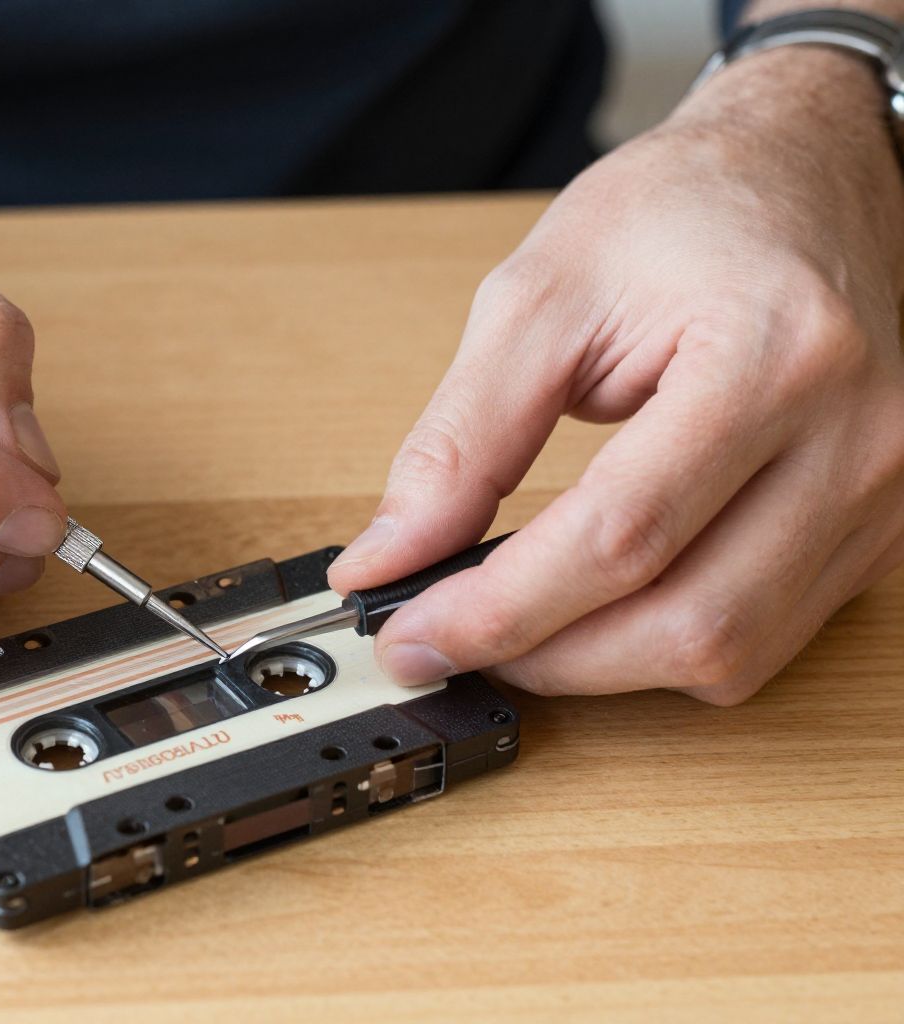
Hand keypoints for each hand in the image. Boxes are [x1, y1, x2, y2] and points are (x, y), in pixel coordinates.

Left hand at [328, 47, 903, 703]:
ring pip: (730, 655)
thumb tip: (390, 556)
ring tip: (509, 622)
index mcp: (773, 356)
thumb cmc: (683, 211)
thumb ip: (462, 436)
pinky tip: (593, 605)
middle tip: (445, 640)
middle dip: (545, 657)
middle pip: (688, 624)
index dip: (500, 609)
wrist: (807, 170)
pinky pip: (764, 637)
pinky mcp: (878, 531)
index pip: (622, 537)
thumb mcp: (541, 296)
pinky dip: (660, 643)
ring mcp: (883, 495)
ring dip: (599, 665)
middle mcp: (855, 440)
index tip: (410, 636)